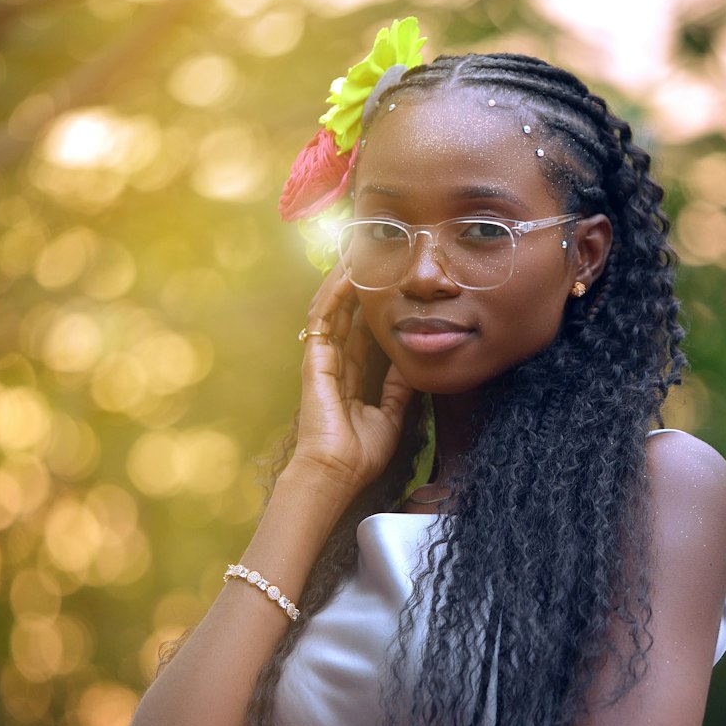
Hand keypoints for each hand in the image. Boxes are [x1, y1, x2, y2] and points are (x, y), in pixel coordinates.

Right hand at [291, 268, 414, 498]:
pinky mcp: (314, 360)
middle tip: (373, 254)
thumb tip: (411, 362)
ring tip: (358, 252)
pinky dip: (334, 296)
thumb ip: (398, 388)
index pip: (361, 331)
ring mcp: (322, 359)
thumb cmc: (360, 453)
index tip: (388, 283)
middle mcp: (334, 363)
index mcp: (350, 376)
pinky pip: (323, 320)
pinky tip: (346, 275)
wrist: (338, 472)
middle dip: (358, 285)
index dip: (372, 307)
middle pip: (345, 314)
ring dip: (343, 281)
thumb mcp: (391, 415)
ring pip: (332, 310)